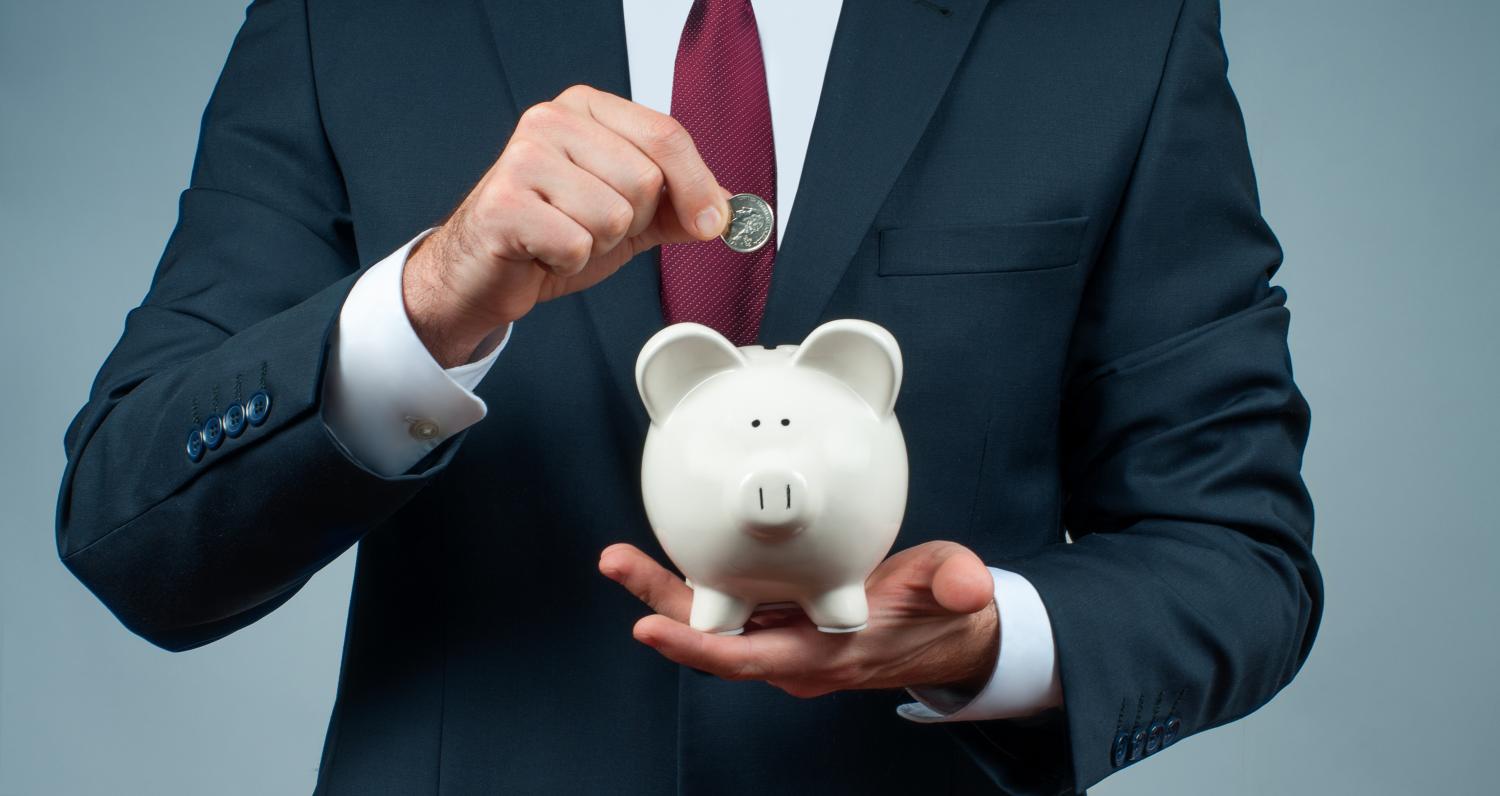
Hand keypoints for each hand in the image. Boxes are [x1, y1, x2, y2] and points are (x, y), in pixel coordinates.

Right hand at [403, 85, 731, 365]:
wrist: (486, 271)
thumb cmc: (552, 233)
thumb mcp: (630, 215)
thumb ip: (680, 207)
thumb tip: (732, 211)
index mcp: (587, 108)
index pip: (666, 135)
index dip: (698, 186)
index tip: (712, 223)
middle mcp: (551, 120)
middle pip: (644, 180)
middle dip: (632, 222)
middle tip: (593, 226)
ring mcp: (523, 158)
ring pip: (613, 215)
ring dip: (598, 244)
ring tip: (565, 237)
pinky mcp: (504, 204)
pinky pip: (577, 244)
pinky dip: (569, 262)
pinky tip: (544, 253)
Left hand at [599, 541, 999, 698]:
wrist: (952, 633)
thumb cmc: (946, 611)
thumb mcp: (960, 591)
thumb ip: (960, 585)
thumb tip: (969, 587)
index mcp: (829, 652)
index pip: (750, 658)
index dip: (698, 647)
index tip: (649, 626)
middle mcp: (795, 654)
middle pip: (712, 638)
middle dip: (659, 602)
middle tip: (615, 562)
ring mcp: (785, 640)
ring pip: (713, 622)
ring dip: (666, 592)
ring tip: (621, 558)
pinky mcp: (784, 621)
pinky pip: (729, 608)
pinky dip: (696, 585)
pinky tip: (669, 556)